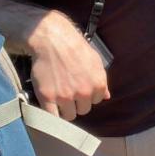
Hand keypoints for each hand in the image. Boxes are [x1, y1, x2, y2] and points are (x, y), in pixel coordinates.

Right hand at [0, 0, 109, 120]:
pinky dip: (51, 114)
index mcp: (98, 84)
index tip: (79, 87)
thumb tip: (106, 96)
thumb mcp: (94, 60)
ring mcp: (65, 96)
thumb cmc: (74, 47)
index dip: (87, 95)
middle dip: (76, 102)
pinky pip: (52, 117)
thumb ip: (101, 80)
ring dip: (64, 109)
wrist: (52, 39)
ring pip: (68, 116)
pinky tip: (49, 105)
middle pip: (82, 110)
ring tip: (58, 96)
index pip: (96, 101)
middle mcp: (83, 92)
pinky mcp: (48, 97)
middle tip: (67, 89)